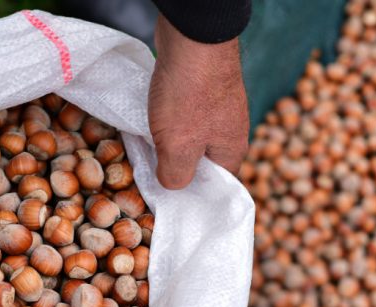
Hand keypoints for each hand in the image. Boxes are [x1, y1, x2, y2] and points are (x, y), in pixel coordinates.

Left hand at [148, 14, 248, 188]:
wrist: (191, 38)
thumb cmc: (189, 95)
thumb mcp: (179, 147)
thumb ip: (176, 175)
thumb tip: (173, 186)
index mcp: (231, 150)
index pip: (215, 186)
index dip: (191, 196)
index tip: (166, 199)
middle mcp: (228, 130)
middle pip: (199, 162)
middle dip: (174, 168)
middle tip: (149, 174)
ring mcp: (215, 108)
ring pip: (188, 137)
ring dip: (166, 144)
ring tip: (144, 150)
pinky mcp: (199, 90)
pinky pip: (181, 116)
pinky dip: (164, 122)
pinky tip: (146, 123)